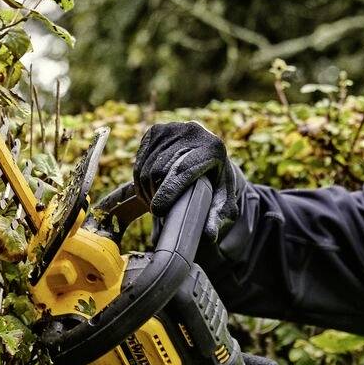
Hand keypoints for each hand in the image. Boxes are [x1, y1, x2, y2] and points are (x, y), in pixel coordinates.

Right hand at [133, 121, 246, 244]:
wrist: (212, 162)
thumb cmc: (217, 188)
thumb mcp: (224, 206)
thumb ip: (217, 220)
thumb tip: (208, 236)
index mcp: (213, 148)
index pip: (184, 170)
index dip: (168, 192)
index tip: (158, 211)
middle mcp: (193, 131)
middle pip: (161, 168)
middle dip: (155, 194)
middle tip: (157, 212)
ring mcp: (173, 128)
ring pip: (147, 165)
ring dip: (146, 189)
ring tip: (154, 202)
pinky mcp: (156, 131)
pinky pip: (140, 159)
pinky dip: (140, 177)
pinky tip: (150, 188)